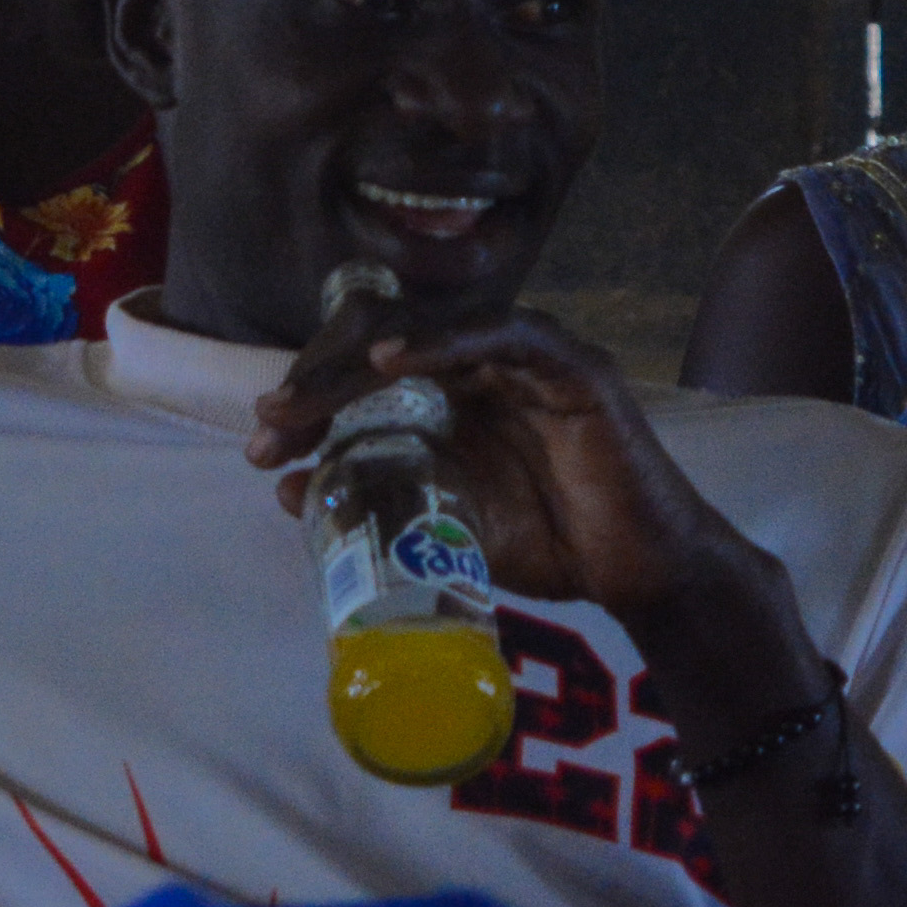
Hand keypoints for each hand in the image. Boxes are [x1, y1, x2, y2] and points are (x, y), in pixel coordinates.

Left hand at [245, 289, 805, 680]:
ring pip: (424, 328)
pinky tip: (390, 361)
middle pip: (379, 335)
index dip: (309, 391)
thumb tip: (282, 490)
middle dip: (316, 379)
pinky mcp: (573, 368)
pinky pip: (501, 333)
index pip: (362, 360)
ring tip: (302, 405)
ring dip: (355, 363)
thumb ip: (375, 497)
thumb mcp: (442, 520)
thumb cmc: (548, 543)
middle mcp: (483, 359)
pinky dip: (442, 340)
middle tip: (269, 426)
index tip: (263, 439)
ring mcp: (528, 356)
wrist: (643, 578)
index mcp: (451, 385)